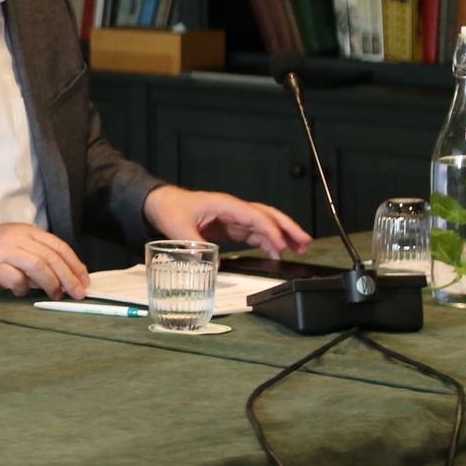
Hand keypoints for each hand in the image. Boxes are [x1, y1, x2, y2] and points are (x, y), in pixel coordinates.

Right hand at [0, 222, 89, 297]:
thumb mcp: (10, 242)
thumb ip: (32, 252)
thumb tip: (60, 273)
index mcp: (24, 231)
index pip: (58, 246)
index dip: (74, 264)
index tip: (84, 279)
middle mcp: (16, 237)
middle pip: (52, 257)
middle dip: (69, 277)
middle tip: (78, 293)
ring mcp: (3, 251)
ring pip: (38, 266)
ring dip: (52, 284)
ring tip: (56, 295)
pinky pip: (15, 279)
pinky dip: (24, 289)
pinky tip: (22, 293)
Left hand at [143, 186, 310, 254]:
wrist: (160, 204)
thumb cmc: (170, 208)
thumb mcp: (179, 227)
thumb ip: (194, 244)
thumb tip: (209, 261)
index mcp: (225, 205)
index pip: (255, 216)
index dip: (270, 231)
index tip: (281, 247)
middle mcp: (233, 209)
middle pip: (267, 216)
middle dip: (288, 228)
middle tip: (305, 242)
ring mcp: (233, 217)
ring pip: (263, 225)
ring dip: (282, 236)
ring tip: (299, 250)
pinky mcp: (230, 226)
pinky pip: (253, 233)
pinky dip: (267, 242)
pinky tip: (276, 252)